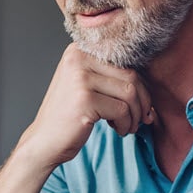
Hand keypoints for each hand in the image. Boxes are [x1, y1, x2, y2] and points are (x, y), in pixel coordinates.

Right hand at [16, 44, 152, 167]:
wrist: (44, 141)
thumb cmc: (69, 116)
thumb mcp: (86, 85)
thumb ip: (110, 76)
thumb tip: (149, 84)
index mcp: (79, 50)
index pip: (125, 61)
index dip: (140, 85)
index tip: (142, 105)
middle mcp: (78, 58)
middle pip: (131, 76)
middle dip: (142, 101)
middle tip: (141, 119)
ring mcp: (80, 77)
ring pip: (130, 92)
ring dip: (135, 115)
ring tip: (127, 126)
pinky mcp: (85, 98)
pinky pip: (122, 110)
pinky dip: (126, 124)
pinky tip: (118, 130)